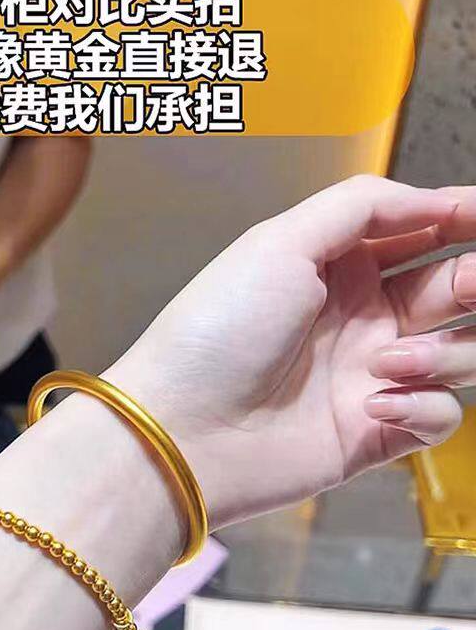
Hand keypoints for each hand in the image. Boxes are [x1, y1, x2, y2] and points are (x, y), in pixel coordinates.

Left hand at [108, 176, 475, 526]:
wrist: (184, 427)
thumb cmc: (218, 330)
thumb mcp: (279, 243)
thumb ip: (360, 208)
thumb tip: (435, 197)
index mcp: (336, 266)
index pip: (421, 231)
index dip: (462, 217)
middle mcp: (360, 317)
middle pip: (455, 288)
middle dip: (473, 281)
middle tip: (464, 285)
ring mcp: (369, 375)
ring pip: (462, 351)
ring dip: (445, 351)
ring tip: (386, 361)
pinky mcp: (374, 431)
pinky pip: (439, 415)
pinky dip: (422, 407)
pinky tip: (373, 406)